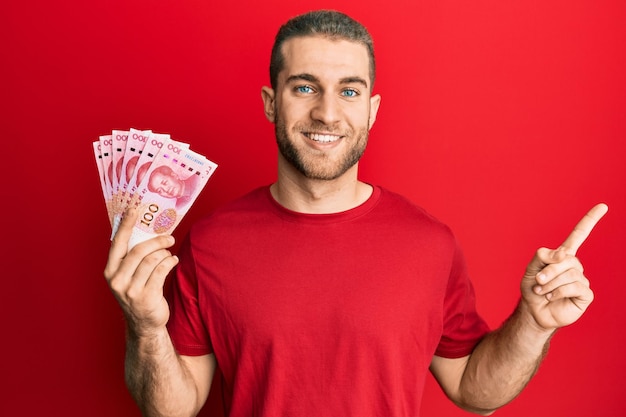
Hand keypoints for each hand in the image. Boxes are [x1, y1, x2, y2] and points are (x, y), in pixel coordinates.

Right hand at [104, 209, 178, 335]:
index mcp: (110, 271)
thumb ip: (131, 256)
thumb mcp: (128, 276)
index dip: (125, 225)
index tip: (133, 209)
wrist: (144, 324)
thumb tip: (145, 229)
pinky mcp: (146, 297)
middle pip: (139, 250)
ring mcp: (131, 290)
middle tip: (169, 237)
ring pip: (152, 260)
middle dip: (157, 241)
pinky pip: (161, 271)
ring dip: (165, 253)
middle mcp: (117, 280)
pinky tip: (173, 261)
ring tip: (170, 253)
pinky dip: (170, 262)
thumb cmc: (138, 293)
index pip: (117, 243)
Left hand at [520, 203, 607, 330]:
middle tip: (537, 282)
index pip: (579, 235)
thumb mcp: (531, 269)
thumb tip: (563, 254)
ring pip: (568, 274)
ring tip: (543, 292)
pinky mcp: (585, 294)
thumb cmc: (533, 289)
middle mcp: (575, 265)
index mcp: (563, 256)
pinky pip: (573, 287)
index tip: (603, 206)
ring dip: (550, 284)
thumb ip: (542, 256)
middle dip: (548, 271)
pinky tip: (552, 297)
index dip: (590, 221)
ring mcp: (581, 279)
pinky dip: (557, 292)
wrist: (534, 312)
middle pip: (565, 259)